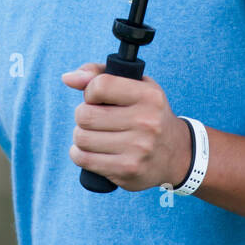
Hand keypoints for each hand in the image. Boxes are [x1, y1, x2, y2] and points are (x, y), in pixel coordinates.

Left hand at [62, 61, 192, 191]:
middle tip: (95, 119)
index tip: (97, 97)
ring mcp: (137, 149)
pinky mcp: (127, 170)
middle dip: (83, 115)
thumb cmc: (147, 113)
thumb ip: (100, 74)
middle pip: (85, 115)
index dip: (90, 91)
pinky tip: (91, 151)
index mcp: (148, 96)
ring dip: (81, 136)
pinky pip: (83, 159)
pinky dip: (79, 154)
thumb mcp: (135, 85)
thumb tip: (67, 78)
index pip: (100, 86)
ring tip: (94, 135)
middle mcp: (146, 122)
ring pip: (81, 138)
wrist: (176, 154)